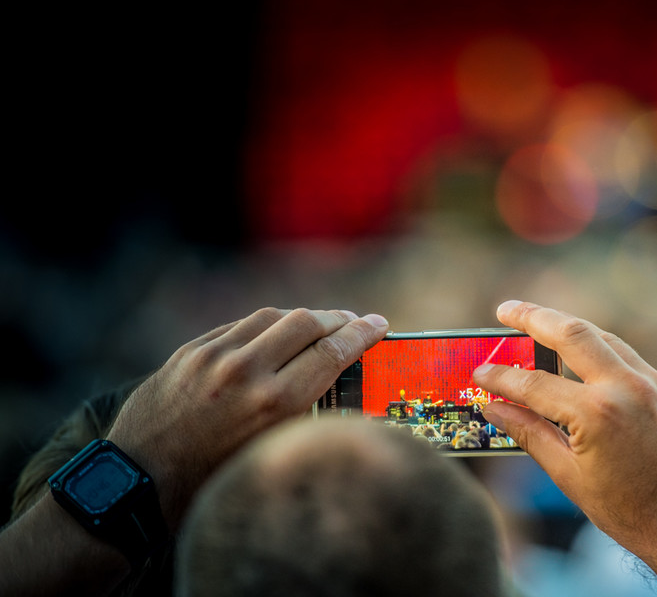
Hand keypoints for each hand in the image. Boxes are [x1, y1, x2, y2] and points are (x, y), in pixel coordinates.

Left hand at [107, 307, 388, 526]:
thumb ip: (301, 414)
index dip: (361, 334)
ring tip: (317, 324)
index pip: (331, 352)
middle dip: (337, 319)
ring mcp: (214, 356)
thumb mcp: (268, 454)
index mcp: (274, 404)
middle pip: (307, 322)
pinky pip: (238, 326)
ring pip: (272, 316)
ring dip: (301, 318)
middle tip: (352, 321)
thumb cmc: (210, 483)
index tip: (378, 324)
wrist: (136, 483)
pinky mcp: (190, 351)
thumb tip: (332, 381)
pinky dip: (264, 327)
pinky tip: (274, 335)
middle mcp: (246, 371)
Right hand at [474, 301, 656, 595]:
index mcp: (597, 415)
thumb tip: (494, 408)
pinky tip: (577, 350)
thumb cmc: (632, 512)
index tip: (479, 371)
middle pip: (572, 334)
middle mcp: (626, 388)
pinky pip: (623, 353)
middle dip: (534, 317)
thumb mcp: (570, 477)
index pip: (534, 384)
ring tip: (536, 320)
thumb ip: (529, 434)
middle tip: (505, 309)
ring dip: (566, 326)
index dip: (501, 378)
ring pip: (601, 336)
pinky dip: (596, 345)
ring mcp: (651, 383)